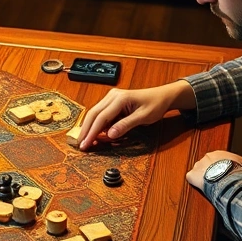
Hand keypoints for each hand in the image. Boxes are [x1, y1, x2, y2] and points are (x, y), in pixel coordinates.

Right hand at [77, 81, 194, 149]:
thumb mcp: (143, 117)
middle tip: (80, 144)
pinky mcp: (112, 102)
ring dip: (90, 127)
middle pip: (93, 114)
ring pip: (95, 114)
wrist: (162, 96)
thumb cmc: (155, 104)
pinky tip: (94, 134)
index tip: (85, 143)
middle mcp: (112, 96)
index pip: (101, 117)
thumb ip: (126, 125)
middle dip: (85, 130)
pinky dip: (97, 125)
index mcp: (120, 98)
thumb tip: (110, 135)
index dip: (92, 132)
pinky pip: (101, 114)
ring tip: (85, 141)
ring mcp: (111, 98)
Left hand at [186, 151, 241, 189]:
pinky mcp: (192, 175)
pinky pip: (191, 178)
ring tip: (211, 184)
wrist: (228, 179)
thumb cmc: (237, 171)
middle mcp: (207, 157)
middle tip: (219, 179)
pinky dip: (194, 182)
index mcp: (219, 153)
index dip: (223, 167)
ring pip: (199, 170)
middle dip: (213, 171)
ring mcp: (198, 166)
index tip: (226, 172)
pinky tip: (200, 187)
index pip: (219, 159)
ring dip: (204, 176)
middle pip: (208, 164)